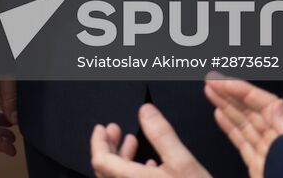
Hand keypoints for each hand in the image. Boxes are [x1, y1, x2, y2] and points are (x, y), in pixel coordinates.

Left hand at [90, 105, 212, 177]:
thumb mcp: (183, 163)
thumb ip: (162, 135)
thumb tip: (145, 111)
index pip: (100, 161)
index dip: (98, 142)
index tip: (102, 128)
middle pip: (106, 171)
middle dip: (110, 147)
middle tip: (114, 130)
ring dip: (122, 159)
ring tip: (132, 142)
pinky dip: (133, 173)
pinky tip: (150, 165)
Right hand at [204, 75, 282, 177]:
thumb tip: (277, 104)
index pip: (263, 106)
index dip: (242, 91)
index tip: (221, 82)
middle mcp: (278, 147)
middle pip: (252, 113)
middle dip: (231, 95)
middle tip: (211, 82)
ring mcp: (268, 158)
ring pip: (245, 126)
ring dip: (227, 107)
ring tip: (212, 94)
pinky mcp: (260, 171)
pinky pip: (243, 143)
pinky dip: (230, 128)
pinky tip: (220, 117)